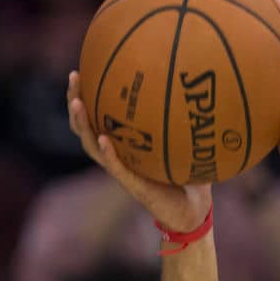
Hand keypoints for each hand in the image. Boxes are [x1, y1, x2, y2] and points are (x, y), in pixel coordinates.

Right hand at [65, 71, 210, 232]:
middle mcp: (118, 155)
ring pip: (92, 146)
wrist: (193, 213)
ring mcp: (122, 171)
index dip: (88, 94)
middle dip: (76, 100)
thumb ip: (191, 121)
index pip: (99, 116)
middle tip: (74, 76)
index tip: (84, 68)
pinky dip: (108, 153)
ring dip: (83, 124)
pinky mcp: (133, 186)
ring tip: (76, 103)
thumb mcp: (190, 144)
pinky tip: (103, 138)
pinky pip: (116, 168)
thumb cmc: (191, 177)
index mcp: (126, 145)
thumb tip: (204, 88)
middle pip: (86, 126)